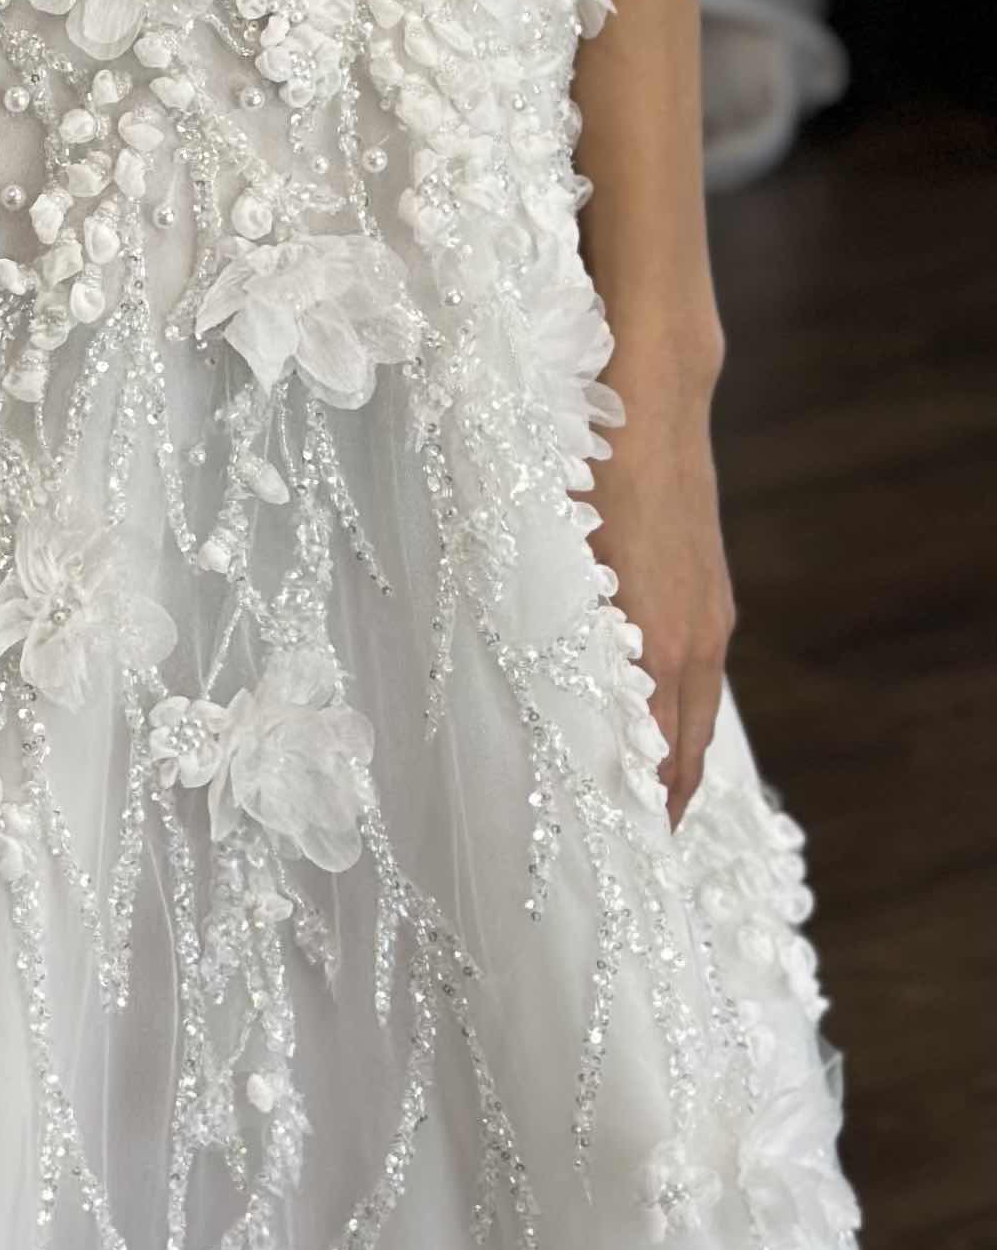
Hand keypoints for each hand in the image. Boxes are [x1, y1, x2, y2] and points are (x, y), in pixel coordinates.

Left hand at [587, 379, 733, 832]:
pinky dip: (683, 708)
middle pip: (688, 744)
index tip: (620, 849)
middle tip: (636, 845)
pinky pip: (701, 671)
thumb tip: (539, 692)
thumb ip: (556, 626)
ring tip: (650, 799)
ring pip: (698, 708)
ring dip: (676, 756)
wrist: (652, 401)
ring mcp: (711, 611)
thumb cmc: (588, 472)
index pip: (658, 753)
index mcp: (660, 640)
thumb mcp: (557, 556)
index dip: (642, 803)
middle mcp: (697, 635)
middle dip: (666, 798)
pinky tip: (657, 714)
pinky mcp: (710, 588)